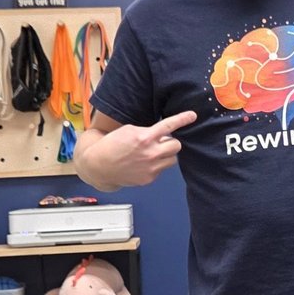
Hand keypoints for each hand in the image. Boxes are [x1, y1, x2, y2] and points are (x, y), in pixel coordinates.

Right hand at [79, 110, 195, 189]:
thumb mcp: (129, 130)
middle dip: (171, 142)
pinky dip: (156, 165)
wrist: (100, 166)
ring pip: (172, 159)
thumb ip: (147, 131)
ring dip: (166, 154)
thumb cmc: (112, 145)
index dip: (183, 119)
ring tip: (152, 153)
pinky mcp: (149, 179)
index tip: (193, 115)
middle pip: (176, 146)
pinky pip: (161, 169)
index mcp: (144, 137)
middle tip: (161, 142)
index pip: (169, 126)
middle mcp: (150, 153)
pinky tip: (143, 163)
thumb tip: (162, 133)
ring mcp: (151, 168)